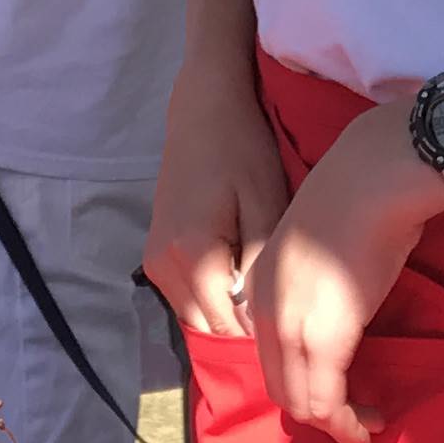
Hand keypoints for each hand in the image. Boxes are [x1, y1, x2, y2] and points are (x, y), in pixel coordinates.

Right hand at [143, 71, 291, 342]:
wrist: (202, 114)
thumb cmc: (243, 152)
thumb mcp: (267, 205)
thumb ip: (260, 267)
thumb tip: (262, 322)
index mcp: (193, 254)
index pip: (232, 325)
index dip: (264, 327)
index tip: (290, 312)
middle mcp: (164, 265)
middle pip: (212, 328)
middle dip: (245, 324)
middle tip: (279, 298)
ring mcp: (153, 264)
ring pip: (197, 319)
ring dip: (228, 312)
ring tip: (258, 282)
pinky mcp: (152, 260)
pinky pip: (187, 301)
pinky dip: (212, 299)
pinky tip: (236, 271)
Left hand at [238, 110, 436, 442]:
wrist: (371, 179)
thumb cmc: (355, 202)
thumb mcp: (314, 250)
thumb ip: (310, 288)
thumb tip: (333, 312)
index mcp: (256, 292)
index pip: (269, 360)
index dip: (303, 388)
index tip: (337, 397)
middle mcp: (262, 315)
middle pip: (282, 390)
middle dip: (319, 416)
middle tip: (356, 424)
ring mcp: (290, 329)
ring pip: (304, 403)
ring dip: (337, 425)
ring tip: (366, 429)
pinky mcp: (324, 339)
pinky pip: (328, 401)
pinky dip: (347, 422)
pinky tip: (368, 425)